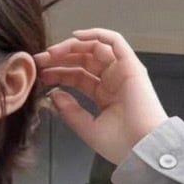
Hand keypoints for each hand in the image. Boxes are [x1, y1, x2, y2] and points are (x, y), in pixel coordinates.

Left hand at [34, 28, 168, 167]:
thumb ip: (69, 110)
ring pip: (95, 48)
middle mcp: (113, 81)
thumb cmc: (120, 144)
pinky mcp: (131, 65)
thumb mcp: (87, 127)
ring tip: (52, 51)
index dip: (58, 72)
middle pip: (83, 60)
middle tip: (40, 60)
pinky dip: (96, 34)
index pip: (77, 76)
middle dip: (60, 58)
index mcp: (104, 95)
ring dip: (72, 46)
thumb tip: (53, 93)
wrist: (142, 148)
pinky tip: (75, 37)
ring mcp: (122, 72)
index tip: (40, 73)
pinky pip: (114, 41)